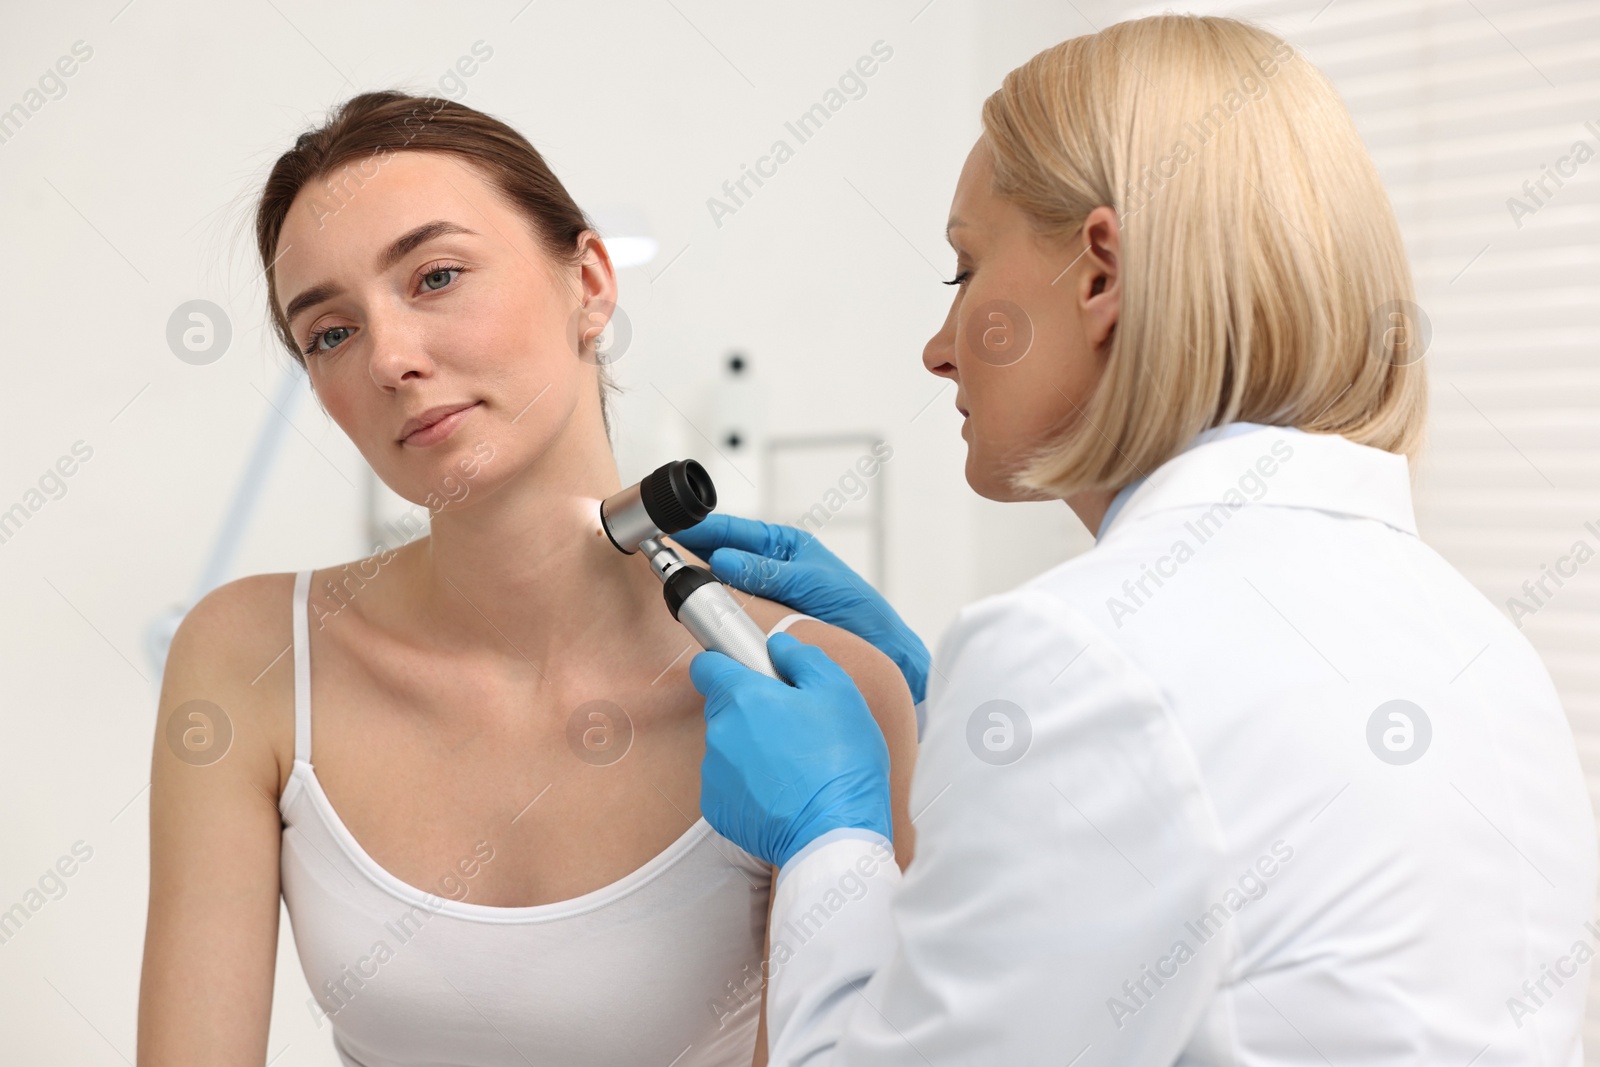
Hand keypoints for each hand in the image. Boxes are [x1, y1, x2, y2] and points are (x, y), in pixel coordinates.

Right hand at [671, 514, 929, 703]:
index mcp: (785, 545)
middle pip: (723, 553)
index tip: (672, 529)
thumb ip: (765, 572)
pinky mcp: (767, 618)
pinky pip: (736, 606)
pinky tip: (701, 609)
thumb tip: (721, 560)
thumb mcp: (809, 582)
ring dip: (702, 580)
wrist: (881, 650)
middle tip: (660, 552)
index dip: (701, 529)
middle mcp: (773, 564)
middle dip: (693, 551)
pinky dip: (718, 605)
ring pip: (726, 581)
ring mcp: (768, 591)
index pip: (733, 531)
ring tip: (673, 578)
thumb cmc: (857, 609)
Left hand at [691, 631, 892, 868]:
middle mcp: (719, 732)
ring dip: (752, 750)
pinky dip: (749, 786)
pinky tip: (784, 794)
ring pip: (728, 748)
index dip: (725, 664)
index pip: (707, 665)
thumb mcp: (839, 693)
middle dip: (752, 711)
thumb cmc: (842, 762)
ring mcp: (714, 773)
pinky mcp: (717, 808)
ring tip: (795, 767)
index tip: (744, 671)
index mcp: (742, 697)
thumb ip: (802, 659)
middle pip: (724, 708)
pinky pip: (729, 785)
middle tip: (794, 727)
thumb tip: (779, 645)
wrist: (835, 835)